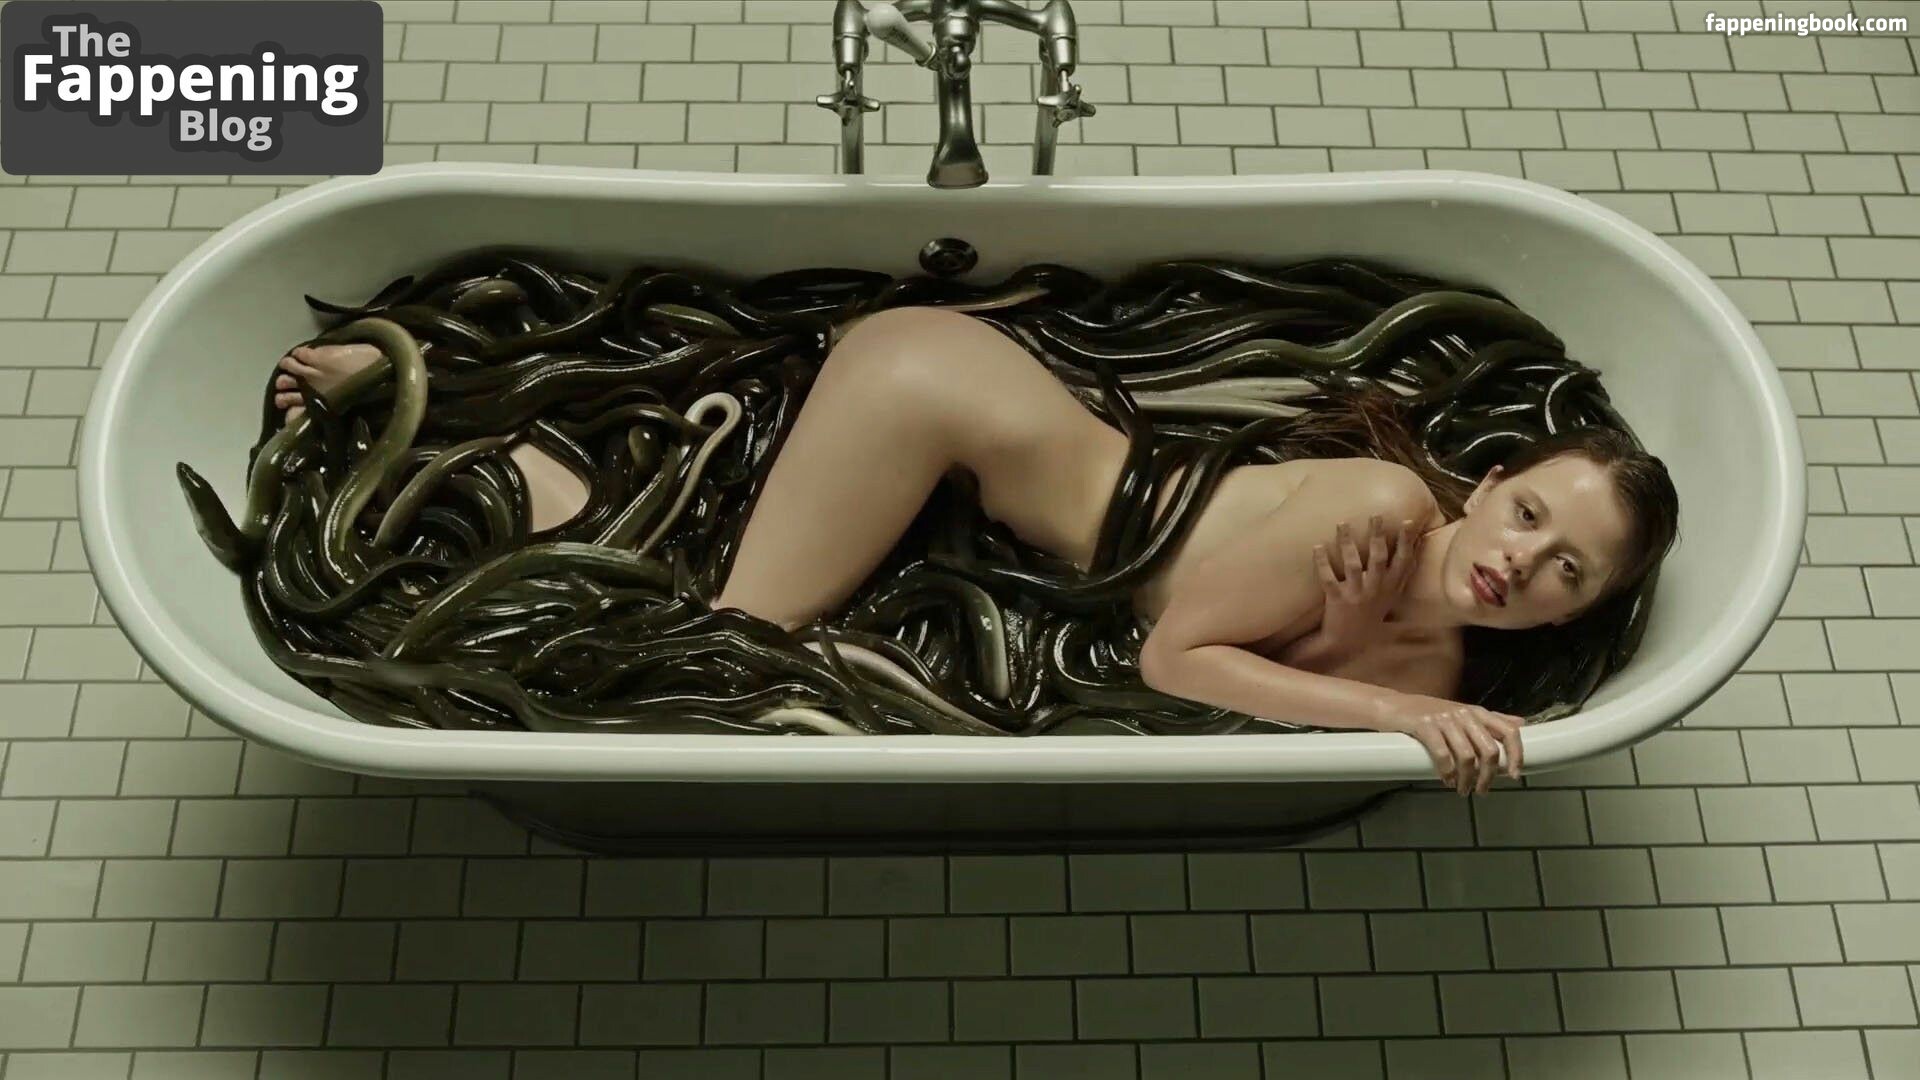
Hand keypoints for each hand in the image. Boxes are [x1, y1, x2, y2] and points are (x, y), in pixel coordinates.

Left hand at [1312, 515, 1422, 648]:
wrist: (1346, 644)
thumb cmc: (1368, 621)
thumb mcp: (1391, 603)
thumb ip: (1402, 581)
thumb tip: (1417, 554)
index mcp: (1390, 590)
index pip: (1403, 562)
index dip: (1406, 542)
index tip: (1409, 522)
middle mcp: (1375, 591)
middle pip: (1378, 558)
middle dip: (1378, 535)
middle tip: (1375, 515)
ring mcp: (1356, 595)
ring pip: (1353, 564)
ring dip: (1347, 542)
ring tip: (1342, 524)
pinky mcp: (1337, 600)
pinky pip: (1328, 578)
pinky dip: (1321, 562)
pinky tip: (1317, 546)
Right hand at [1375, 692, 1524, 795]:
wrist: (1392, 706)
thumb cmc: (1429, 713)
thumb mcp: (1463, 712)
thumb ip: (1490, 719)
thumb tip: (1520, 724)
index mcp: (1477, 712)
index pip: (1509, 731)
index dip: (1516, 755)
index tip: (1513, 776)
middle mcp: (1464, 714)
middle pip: (1489, 750)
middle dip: (1488, 776)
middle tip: (1481, 790)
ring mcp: (1444, 719)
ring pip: (1467, 756)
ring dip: (1467, 780)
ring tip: (1462, 790)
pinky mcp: (1425, 725)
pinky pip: (1443, 754)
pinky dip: (1447, 773)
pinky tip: (1446, 780)